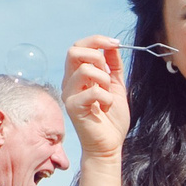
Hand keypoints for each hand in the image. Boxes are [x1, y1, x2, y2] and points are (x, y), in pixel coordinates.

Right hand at [61, 36, 129, 156]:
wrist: (109, 145)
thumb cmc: (111, 118)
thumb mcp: (116, 86)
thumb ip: (113, 65)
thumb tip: (112, 45)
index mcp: (78, 75)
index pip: (79, 46)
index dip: (97, 40)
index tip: (115, 44)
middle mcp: (69, 82)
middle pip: (74, 51)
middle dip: (97, 56)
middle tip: (108, 74)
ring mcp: (69, 94)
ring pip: (85, 69)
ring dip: (105, 80)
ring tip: (108, 96)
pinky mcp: (72, 107)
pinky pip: (93, 91)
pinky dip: (106, 98)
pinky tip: (105, 108)